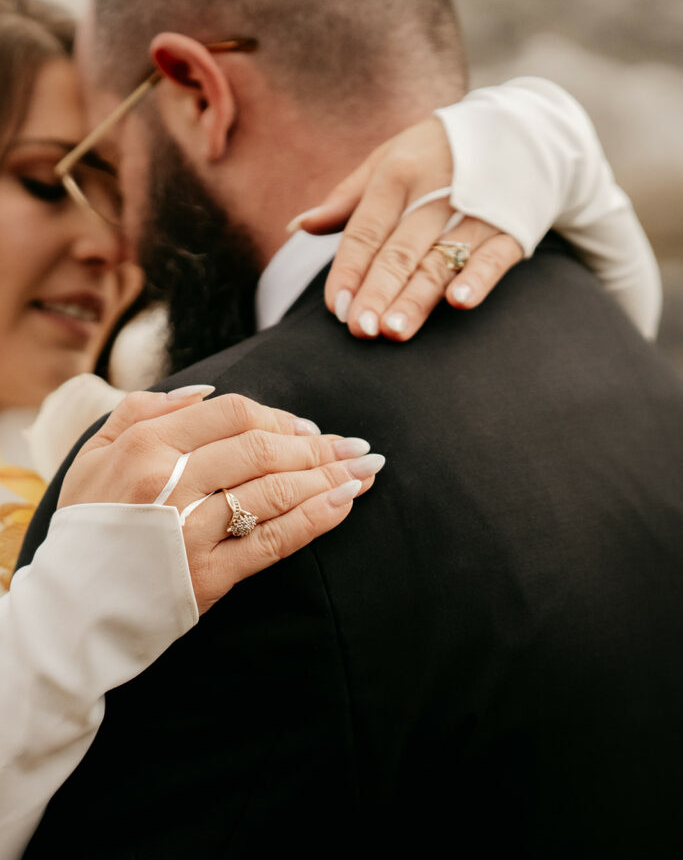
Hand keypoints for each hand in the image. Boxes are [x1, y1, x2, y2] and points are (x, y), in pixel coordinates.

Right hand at [59, 387, 382, 613]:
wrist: (69, 611)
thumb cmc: (89, 526)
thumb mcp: (96, 454)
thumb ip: (143, 410)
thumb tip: (205, 391)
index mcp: (146, 447)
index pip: (233, 414)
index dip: (280, 417)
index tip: (309, 429)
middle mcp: (171, 483)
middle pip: (264, 448)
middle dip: (318, 446)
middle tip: (355, 447)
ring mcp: (192, 530)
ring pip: (276, 489)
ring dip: (329, 476)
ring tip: (365, 471)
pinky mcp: (210, 576)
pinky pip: (275, 539)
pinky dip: (316, 517)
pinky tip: (345, 503)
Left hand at [290, 116, 522, 339]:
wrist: (522, 128)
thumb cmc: (438, 151)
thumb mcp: (389, 159)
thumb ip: (346, 199)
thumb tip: (298, 226)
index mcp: (397, 174)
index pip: (366, 230)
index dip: (349, 269)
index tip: (336, 307)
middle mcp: (434, 192)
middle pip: (400, 250)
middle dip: (379, 291)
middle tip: (361, 330)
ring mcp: (476, 208)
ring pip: (440, 259)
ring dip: (418, 296)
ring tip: (395, 329)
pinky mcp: (511, 225)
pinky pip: (493, 255)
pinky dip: (477, 277)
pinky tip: (458, 302)